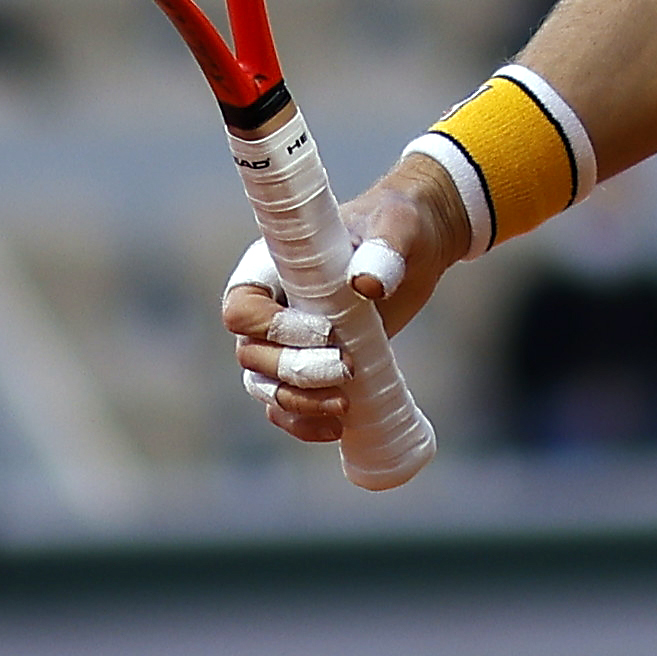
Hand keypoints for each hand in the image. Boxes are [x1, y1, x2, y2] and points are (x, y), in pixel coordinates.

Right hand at [215, 162, 460, 444]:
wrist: (415, 248)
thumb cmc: (398, 227)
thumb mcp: (397, 228)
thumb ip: (383, 250)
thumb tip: (366, 286)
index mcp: (271, 267)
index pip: (242, 308)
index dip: (273, 329)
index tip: (326, 331)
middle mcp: (270, 307)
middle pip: (250, 355)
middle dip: (294, 371)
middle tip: (346, 367)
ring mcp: (286, 343)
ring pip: (264, 386)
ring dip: (298, 403)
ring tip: (344, 404)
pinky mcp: (310, 368)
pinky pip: (285, 407)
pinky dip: (303, 423)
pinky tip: (339, 428)